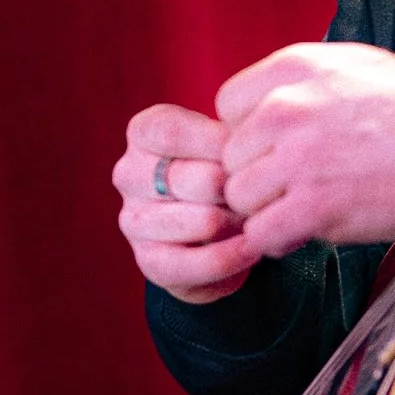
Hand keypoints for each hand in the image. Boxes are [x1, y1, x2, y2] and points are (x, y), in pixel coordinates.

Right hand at [114, 103, 260, 305]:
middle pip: (194, 179)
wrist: (219, 221)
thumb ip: (235, 131)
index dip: (221, 144)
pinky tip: (252, 249)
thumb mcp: (229, 136)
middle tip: (266, 193)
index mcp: (143, 132)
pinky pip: (196, 264)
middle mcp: (129, 174)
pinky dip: (232, 258)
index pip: (173, 133)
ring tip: (260, 218)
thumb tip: (248, 141)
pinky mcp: (148, 260)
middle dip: (239, 189)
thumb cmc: (225, 165)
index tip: (256, 151)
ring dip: (242, 222)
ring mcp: (133, 220)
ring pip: (204, 221)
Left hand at [215, 42, 394, 259]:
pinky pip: (261, 233)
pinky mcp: (315, 205)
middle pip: (229, 157)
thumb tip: (264, 102)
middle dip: (256, 175)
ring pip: (239, 198)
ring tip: (299, 209)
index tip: (275, 147)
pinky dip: (277, 240)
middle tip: (291, 185)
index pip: (227, 107)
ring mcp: (298, 159)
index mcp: (292, 70)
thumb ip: (299, 80)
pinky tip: (302, 231)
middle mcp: (286, 109)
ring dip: (265, 209)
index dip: (249, 133)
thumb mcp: (351, 64)